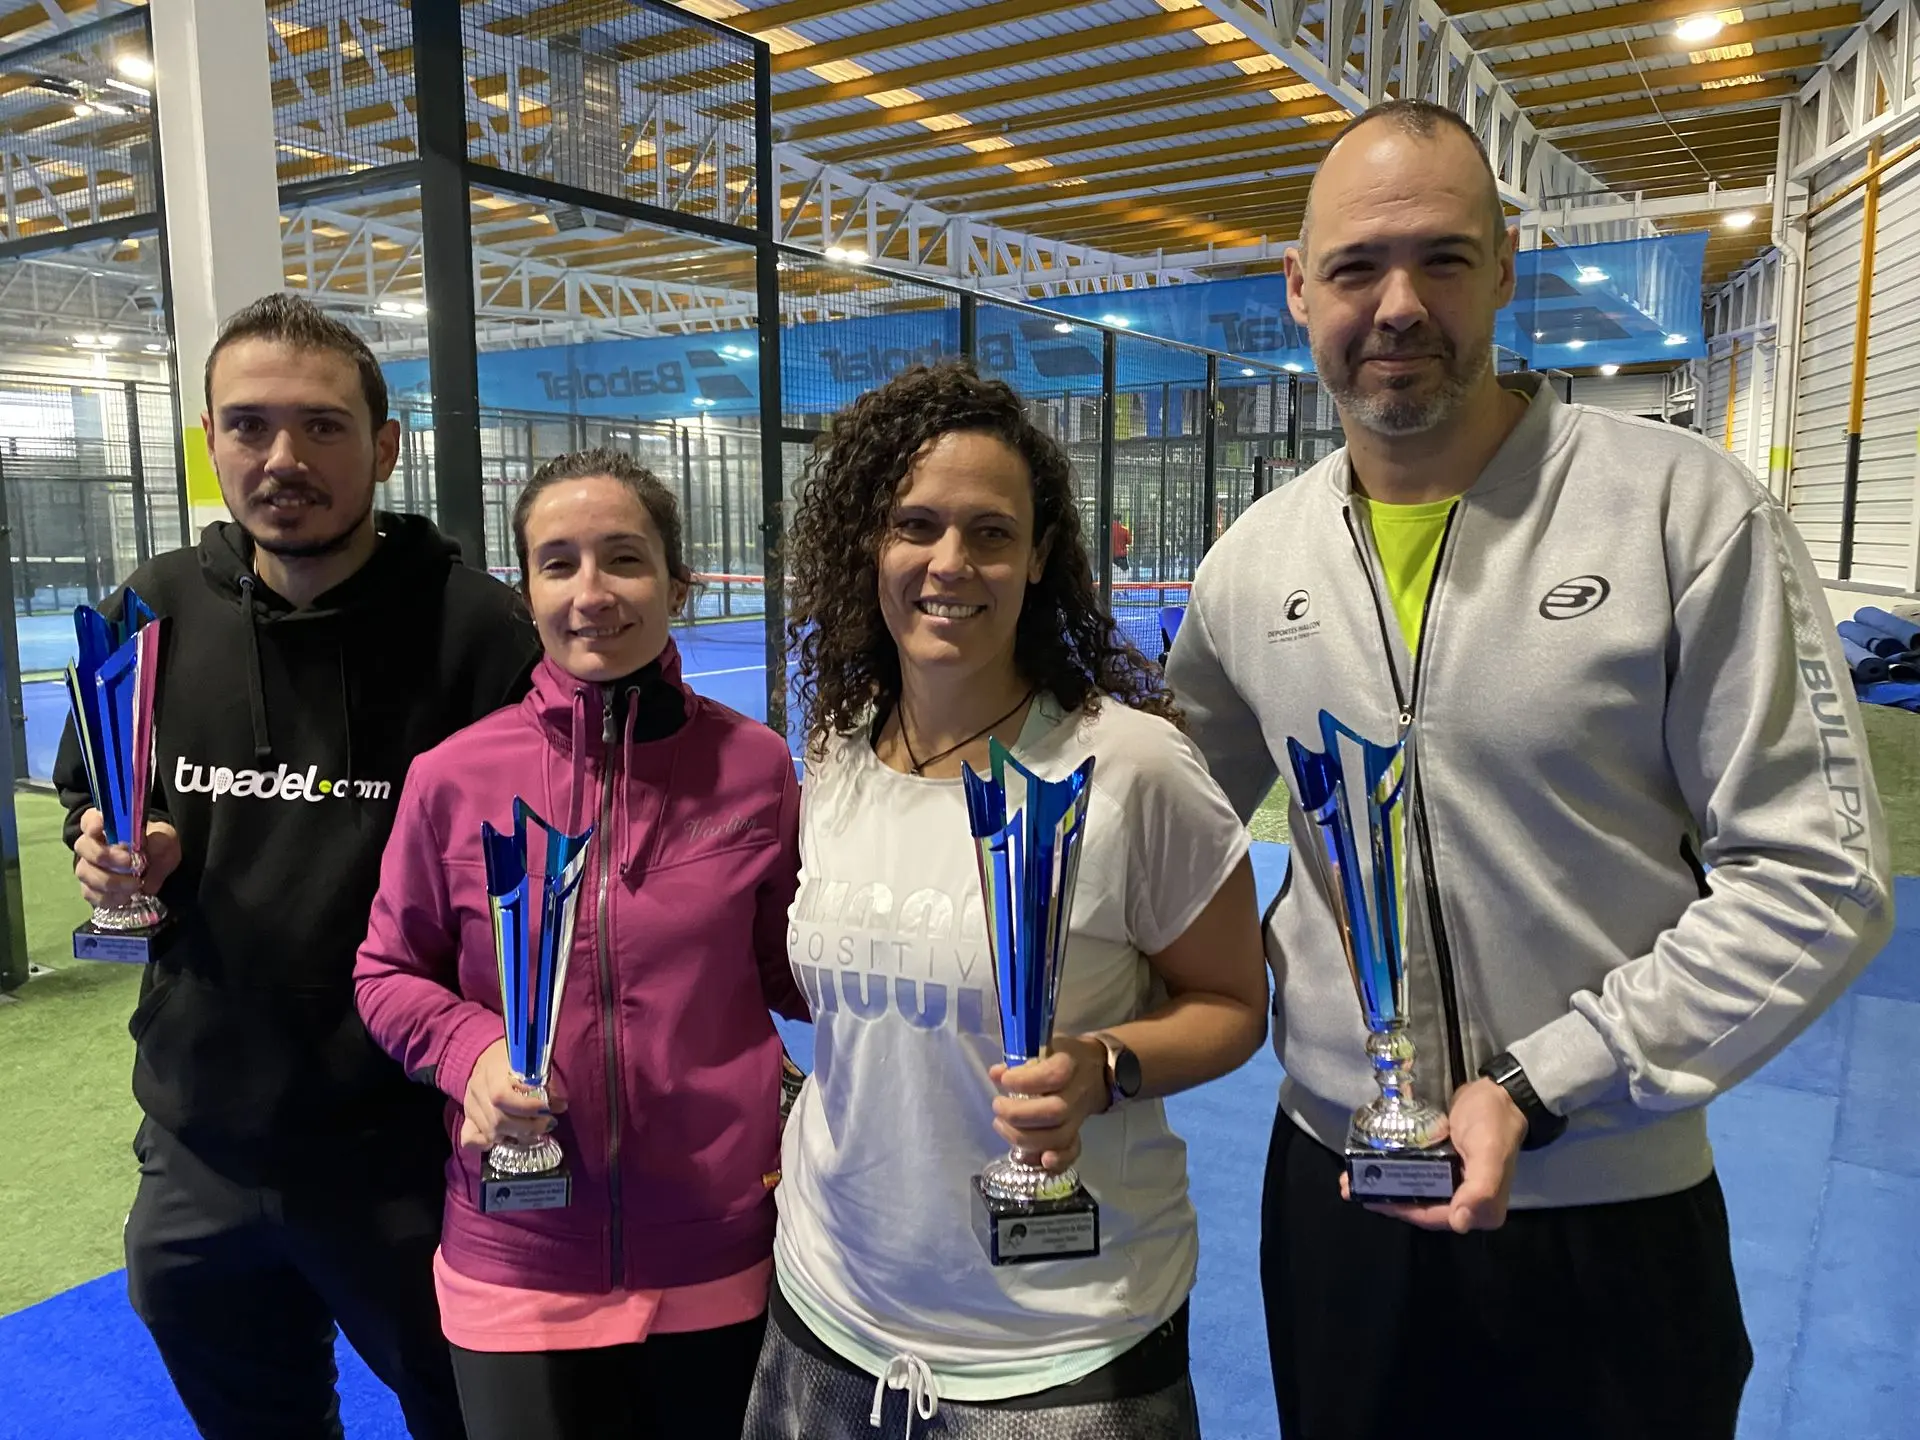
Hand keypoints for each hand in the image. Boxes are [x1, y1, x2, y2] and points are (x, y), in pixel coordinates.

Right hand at [73, 809, 180, 907]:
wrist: (158, 868)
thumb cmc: (157, 846)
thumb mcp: (165, 839)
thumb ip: (157, 841)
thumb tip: (143, 850)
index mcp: (107, 824)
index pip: (90, 818)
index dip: (92, 822)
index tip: (101, 826)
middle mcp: (92, 844)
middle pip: (84, 847)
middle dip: (105, 856)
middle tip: (129, 862)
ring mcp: (88, 867)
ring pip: (86, 873)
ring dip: (110, 881)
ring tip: (135, 884)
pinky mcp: (91, 888)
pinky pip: (91, 894)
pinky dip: (109, 897)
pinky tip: (126, 897)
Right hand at [459, 1038, 566, 1151]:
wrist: (491, 1056)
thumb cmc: (517, 1058)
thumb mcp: (533, 1061)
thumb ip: (547, 1083)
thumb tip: (559, 1105)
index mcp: (492, 1070)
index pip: (501, 1096)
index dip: (526, 1107)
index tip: (546, 1108)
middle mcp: (477, 1088)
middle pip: (497, 1120)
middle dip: (527, 1127)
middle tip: (546, 1123)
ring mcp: (470, 1104)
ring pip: (490, 1132)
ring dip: (516, 1136)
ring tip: (533, 1129)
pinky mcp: (468, 1117)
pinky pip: (470, 1139)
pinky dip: (487, 1144)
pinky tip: (505, 1138)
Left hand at [988, 1035, 1108, 1173]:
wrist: (1096, 1071)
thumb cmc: (1062, 1057)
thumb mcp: (1043, 1047)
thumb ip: (1019, 1061)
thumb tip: (996, 1074)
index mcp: (1069, 1066)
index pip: (1052, 1076)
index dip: (1025, 1081)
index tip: (1004, 1079)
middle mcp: (1076, 1095)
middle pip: (1054, 1112)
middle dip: (1019, 1114)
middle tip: (997, 1105)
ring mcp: (1078, 1118)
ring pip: (1058, 1137)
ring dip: (1024, 1138)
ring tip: (1000, 1124)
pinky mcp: (1077, 1134)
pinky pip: (1070, 1153)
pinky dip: (1053, 1161)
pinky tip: (1029, 1159)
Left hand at [1343, 1077, 1527, 1232]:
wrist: (1500, 1092)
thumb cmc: (1495, 1121)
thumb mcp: (1490, 1152)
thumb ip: (1480, 1188)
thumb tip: (1460, 1223)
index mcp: (1483, 1210)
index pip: (1435, 1217)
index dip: (1403, 1210)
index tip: (1371, 1199)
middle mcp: (1469, 1203)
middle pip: (1422, 1206)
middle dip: (1387, 1199)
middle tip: (1351, 1188)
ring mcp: (1456, 1183)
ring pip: (1416, 1191)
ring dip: (1386, 1186)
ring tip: (1353, 1178)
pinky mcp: (1446, 1166)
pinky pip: (1418, 1175)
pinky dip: (1396, 1171)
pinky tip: (1374, 1163)